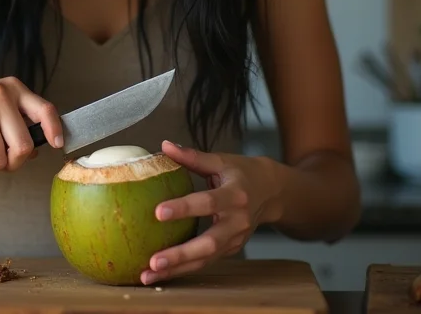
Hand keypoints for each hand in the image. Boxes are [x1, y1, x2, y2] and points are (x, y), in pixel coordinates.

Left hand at [141, 140, 279, 285]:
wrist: (271, 191)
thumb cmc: (241, 172)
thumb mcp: (220, 160)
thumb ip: (192, 156)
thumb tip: (165, 145)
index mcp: (235, 195)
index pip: (207, 202)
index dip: (183, 208)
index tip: (158, 212)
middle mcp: (238, 221)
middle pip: (209, 243)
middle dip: (181, 254)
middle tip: (153, 261)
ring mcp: (236, 239)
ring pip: (206, 259)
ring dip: (178, 269)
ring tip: (149, 275)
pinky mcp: (231, 250)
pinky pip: (206, 262)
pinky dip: (184, 269)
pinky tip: (162, 274)